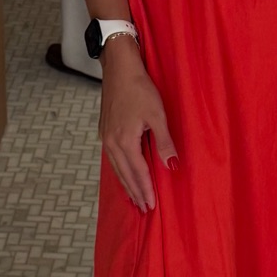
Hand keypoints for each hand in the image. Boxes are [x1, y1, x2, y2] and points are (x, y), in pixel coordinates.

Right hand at [98, 35, 178, 211]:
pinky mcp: (104, 131)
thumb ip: (164, 141)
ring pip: (116, 168)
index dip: (146, 189)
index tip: (152, 205)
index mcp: (124, 141)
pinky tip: (124, 173)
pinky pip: (112, 159)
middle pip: (125, 174)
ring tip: (134, 198)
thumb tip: (171, 165)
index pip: (138, 172)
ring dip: (126, 184)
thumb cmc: (140, 88)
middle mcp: (111, 143)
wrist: (119, 68)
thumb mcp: (157, 115)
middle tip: (144, 208)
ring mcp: (105, 137)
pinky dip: (119, 171)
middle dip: (135, 192)